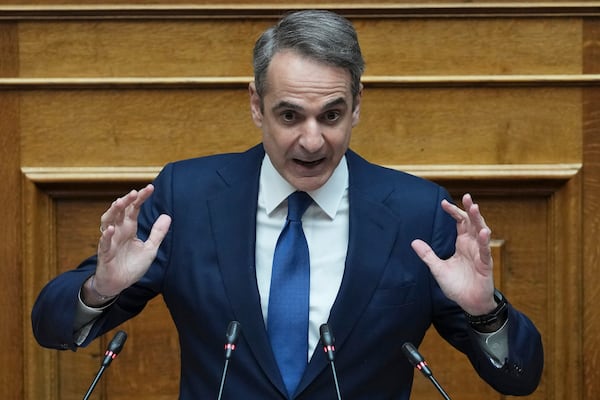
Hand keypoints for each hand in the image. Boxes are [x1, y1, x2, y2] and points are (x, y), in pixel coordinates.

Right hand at [83, 184, 170, 304]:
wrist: (119, 284)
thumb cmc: (132, 265)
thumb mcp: (150, 248)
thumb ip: (157, 233)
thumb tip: (167, 216)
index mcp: (129, 228)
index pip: (134, 209)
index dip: (141, 198)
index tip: (150, 188)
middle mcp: (118, 231)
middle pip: (120, 211)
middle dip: (126, 201)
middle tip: (134, 192)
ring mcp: (110, 241)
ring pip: (108, 222)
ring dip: (113, 212)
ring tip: (120, 202)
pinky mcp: (105, 253)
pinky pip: (104, 243)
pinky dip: (106, 235)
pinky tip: (111, 229)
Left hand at [411, 193, 495, 314]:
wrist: (470, 304)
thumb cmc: (457, 286)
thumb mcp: (438, 269)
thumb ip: (428, 255)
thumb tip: (414, 241)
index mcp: (462, 244)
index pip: (460, 223)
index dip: (454, 212)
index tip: (443, 203)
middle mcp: (472, 246)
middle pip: (472, 223)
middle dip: (469, 210)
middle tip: (466, 196)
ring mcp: (480, 254)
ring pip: (481, 233)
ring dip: (478, 220)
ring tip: (474, 207)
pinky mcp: (485, 265)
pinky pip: (486, 251)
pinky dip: (485, 242)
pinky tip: (484, 232)